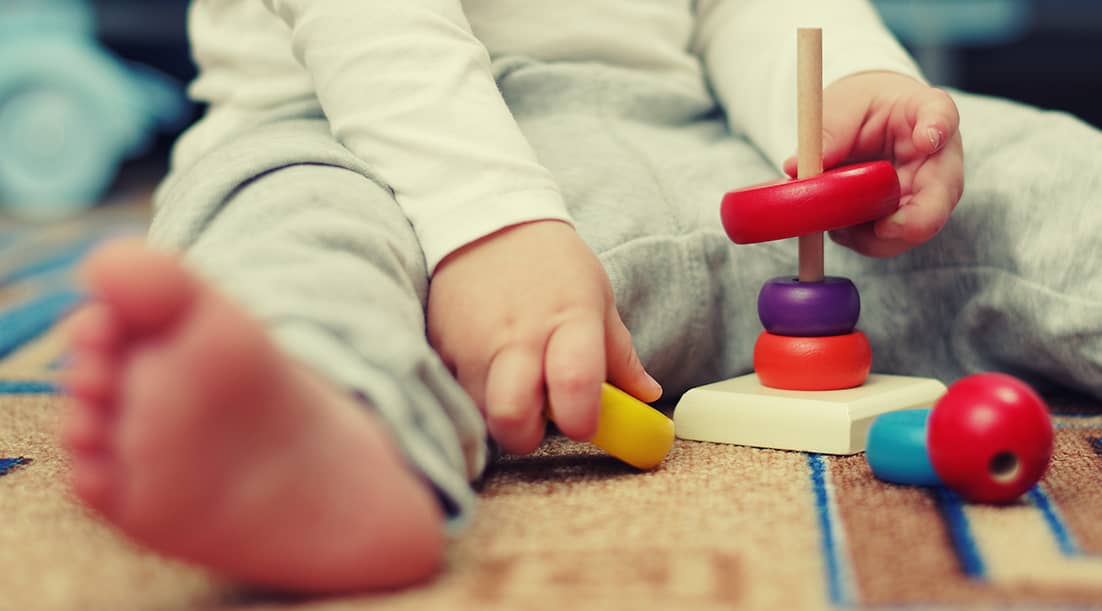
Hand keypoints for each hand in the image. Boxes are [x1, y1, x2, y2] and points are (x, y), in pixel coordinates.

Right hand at [426, 220, 661, 454]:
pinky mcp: (439, 345)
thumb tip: (647, 395)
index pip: (575, 384)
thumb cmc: (552, 264)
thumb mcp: (596, 296)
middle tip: (537, 420)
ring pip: (480, 412)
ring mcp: (472, 342)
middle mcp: (518, 335)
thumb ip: (619, 353)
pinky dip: (472, 391)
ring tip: (512, 384)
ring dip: (498, 412)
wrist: (486, 221)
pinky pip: (455, 391)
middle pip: (513, 417)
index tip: (583, 424)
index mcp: (569, 320)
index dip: (581, 420)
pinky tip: (486, 366)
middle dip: (526, 435)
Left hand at [784, 71, 963, 256]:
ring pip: (914, 229)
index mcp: (925, 112)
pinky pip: (888, 241)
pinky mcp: (907, 220)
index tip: (926, 138)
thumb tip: (797, 167)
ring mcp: (928, 194)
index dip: (937, 128)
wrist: (872, 126)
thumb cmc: (862, 109)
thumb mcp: (841, 106)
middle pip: (942, 194)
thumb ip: (828, 131)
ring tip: (836, 223)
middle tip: (883, 229)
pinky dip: (860, 240)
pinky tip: (839, 225)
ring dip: (873, 236)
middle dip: (915, 220)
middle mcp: (938, 158)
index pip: (941, 115)